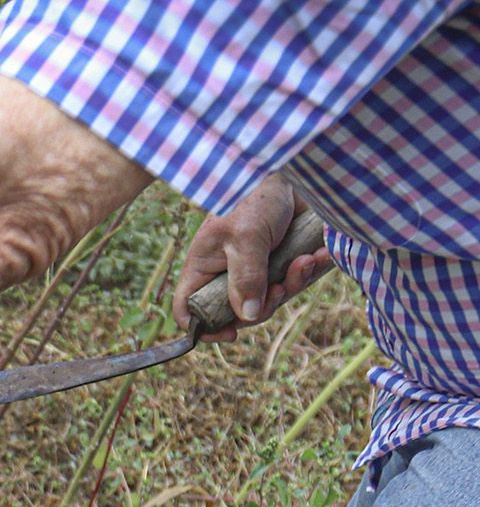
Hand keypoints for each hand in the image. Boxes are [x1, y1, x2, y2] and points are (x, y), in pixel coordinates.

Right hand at [173, 176, 331, 343]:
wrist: (293, 172)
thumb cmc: (254, 198)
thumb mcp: (245, 238)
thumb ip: (245, 278)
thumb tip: (247, 317)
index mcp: (204, 268)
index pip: (188, 308)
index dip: (202, 327)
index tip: (229, 334)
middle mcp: (226, 273)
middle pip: (237, 313)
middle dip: (264, 305)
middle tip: (281, 287)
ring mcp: (256, 270)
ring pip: (271, 300)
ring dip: (293, 284)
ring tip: (306, 261)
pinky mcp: (282, 263)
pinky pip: (294, 283)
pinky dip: (308, 272)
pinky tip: (319, 255)